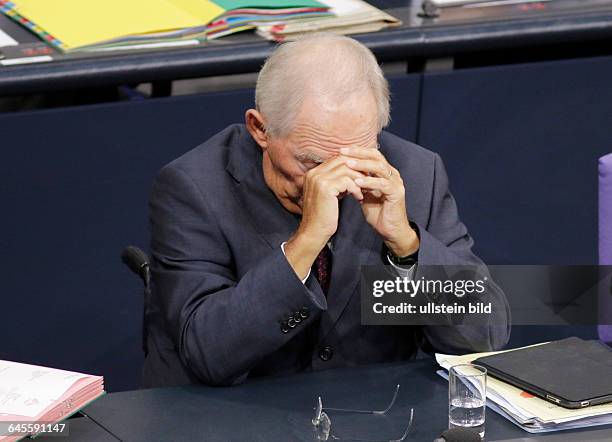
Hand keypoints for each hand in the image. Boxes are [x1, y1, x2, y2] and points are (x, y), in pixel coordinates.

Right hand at [284, 156, 364, 279]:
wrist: (314, 232)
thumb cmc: (323, 217)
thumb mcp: (330, 195)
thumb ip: (337, 182)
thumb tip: (352, 173)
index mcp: (313, 174)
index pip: (336, 159)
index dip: (352, 164)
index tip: (364, 173)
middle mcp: (314, 173)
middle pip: (341, 159)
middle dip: (358, 168)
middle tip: (369, 177)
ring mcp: (318, 179)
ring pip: (346, 169)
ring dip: (359, 178)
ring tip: (365, 189)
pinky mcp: (326, 187)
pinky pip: (347, 180)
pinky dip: (356, 188)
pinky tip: (359, 197)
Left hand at [341, 146, 418, 256]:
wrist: (391, 230)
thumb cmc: (378, 212)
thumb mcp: (364, 193)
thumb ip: (357, 182)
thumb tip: (340, 173)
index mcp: (384, 172)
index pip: (371, 154)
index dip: (356, 150)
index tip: (340, 150)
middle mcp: (392, 174)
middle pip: (376, 156)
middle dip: (358, 153)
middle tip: (342, 151)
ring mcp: (396, 183)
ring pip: (380, 167)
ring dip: (363, 164)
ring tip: (348, 164)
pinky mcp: (397, 193)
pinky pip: (383, 184)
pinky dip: (370, 181)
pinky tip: (358, 181)